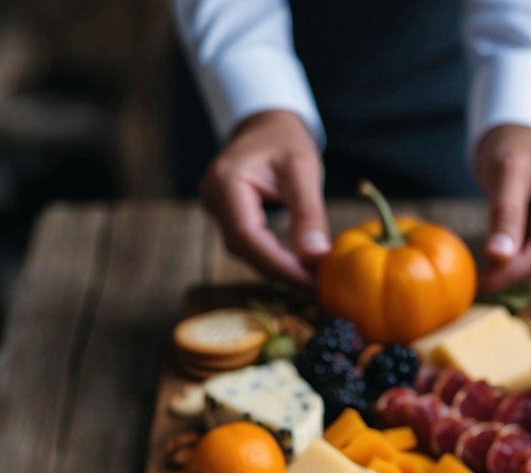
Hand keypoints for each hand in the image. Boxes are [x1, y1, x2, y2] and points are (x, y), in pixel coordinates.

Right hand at [200, 110, 329, 285]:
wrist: (267, 126)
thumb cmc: (285, 140)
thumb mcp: (304, 169)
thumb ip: (309, 213)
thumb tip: (317, 258)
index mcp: (226, 181)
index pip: (248, 237)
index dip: (280, 266)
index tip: (311, 283)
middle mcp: (213, 198)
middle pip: (245, 250)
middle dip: (282, 272)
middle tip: (317, 287)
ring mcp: (215, 209)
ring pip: (246, 253)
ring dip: (279, 269)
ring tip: (311, 280)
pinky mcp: (226, 218)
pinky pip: (249, 247)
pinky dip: (274, 260)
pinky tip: (297, 268)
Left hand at [475, 124, 530, 291]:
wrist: (514, 134)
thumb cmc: (513, 143)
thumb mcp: (507, 172)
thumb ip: (506, 214)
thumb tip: (498, 258)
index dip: (528, 262)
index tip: (493, 280)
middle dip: (519, 269)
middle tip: (481, 283)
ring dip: (515, 268)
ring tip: (483, 275)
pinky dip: (513, 261)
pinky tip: (491, 265)